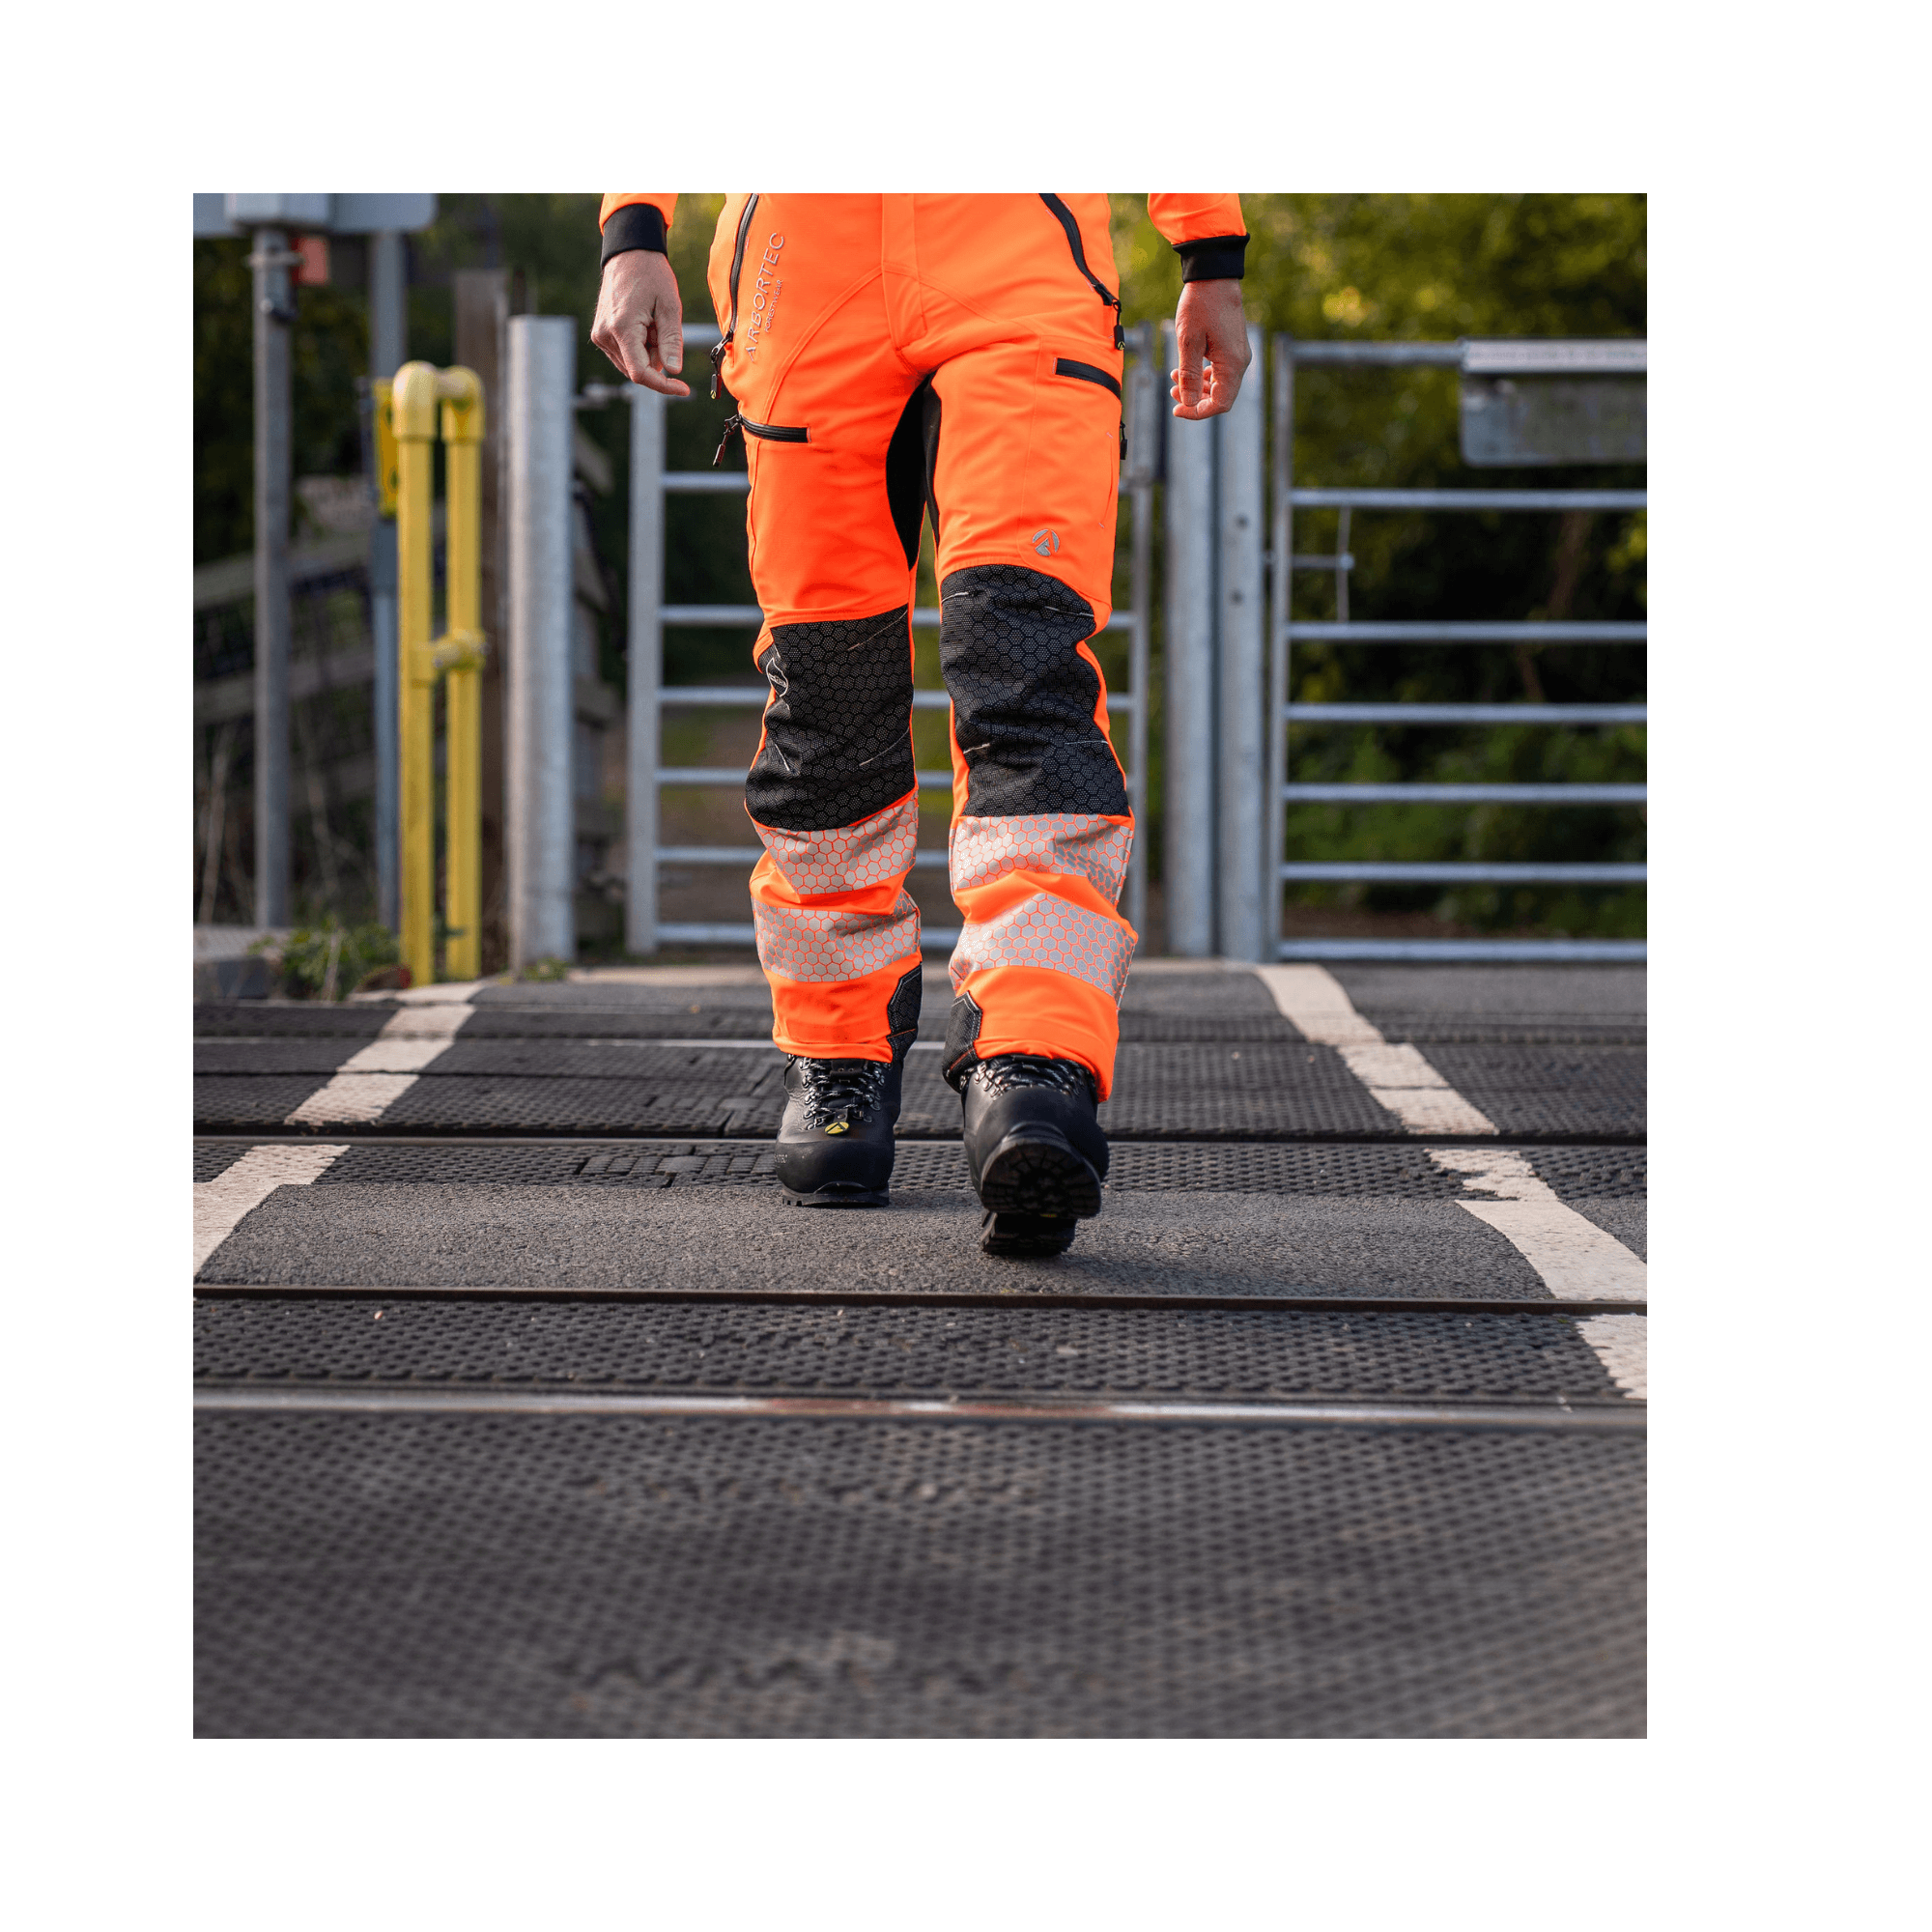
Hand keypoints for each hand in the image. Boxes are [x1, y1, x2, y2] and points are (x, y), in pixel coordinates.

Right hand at [590, 250, 689, 396]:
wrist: (628, 255)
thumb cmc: (651, 275)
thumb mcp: (670, 306)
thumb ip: (672, 341)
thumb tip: (674, 371)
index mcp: (621, 328)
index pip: (641, 373)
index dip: (664, 385)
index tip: (683, 389)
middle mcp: (605, 335)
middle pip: (638, 370)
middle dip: (657, 358)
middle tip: (662, 328)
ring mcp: (600, 336)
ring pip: (632, 364)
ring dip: (648, 353)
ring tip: (651, 323)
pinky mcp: (600, 335)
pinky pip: (625, 355)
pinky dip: (639, 347)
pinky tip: (643, 325)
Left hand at [1170, 279, 1250, 418]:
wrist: (1214, 275)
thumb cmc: (1200, 305)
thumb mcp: (1188, 341)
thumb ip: (1189, 375)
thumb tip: (1188, 403)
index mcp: (1232, 364)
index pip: (1220, 404)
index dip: (1198, 412)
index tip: (1176, 410)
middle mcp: (1240, 362)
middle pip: (1221, 397)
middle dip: (1196, 400)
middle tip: (1172, 392)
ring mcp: (1238, 354)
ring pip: (1220, 384)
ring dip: (1197, 387)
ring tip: (1174, 377)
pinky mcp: (1233, 346)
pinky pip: (1221, 370)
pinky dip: (1204, 374)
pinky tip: (1185, 367)